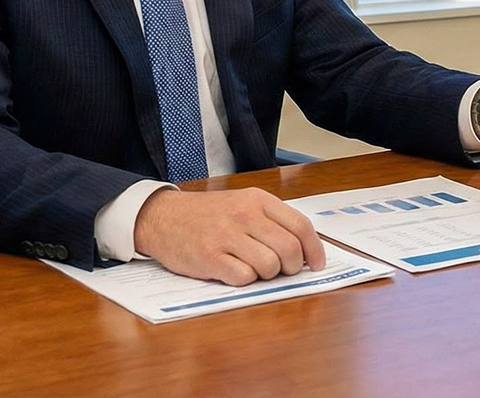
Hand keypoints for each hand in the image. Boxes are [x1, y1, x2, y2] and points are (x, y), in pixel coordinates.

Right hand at [132, 187, 326, 284]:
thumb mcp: (242, 203)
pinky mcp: (210, 257)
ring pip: (269, 266)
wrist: (163, 217)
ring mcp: (227, 236)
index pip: (300, 226)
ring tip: (252, 267)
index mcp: (257, 200)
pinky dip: (245, 280)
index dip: (314, 250)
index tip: (316, 265)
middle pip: (289, 250)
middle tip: (282, 270)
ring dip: (267, 274)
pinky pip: (244, 278)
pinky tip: (233, 270)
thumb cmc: (208, 214)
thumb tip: (303, 251)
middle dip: (292, 267)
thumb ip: (271, 221)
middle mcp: (244, 215)